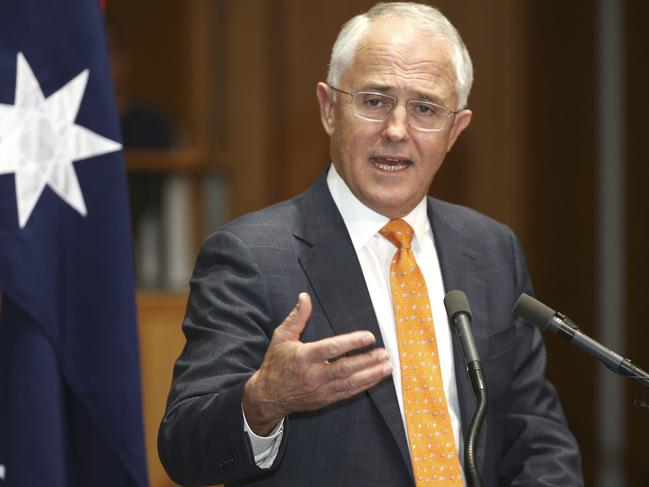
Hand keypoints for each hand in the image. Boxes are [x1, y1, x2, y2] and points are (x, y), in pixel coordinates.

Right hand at [243, 292, 392, 435]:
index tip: (369, 337)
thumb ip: (296, 317)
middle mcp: (314, 375)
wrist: (268, 396)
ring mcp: (321, 389)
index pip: (332, 349)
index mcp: (304, 357)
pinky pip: (348, 393)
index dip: (352, 343)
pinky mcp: (325, 400)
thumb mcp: (281, 337)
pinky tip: (376, 378)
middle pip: (346, 368)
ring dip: (371, 374)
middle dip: (368, 361)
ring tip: (388, 366)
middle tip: (385, 353)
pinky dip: (364, 386)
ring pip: (350, 383)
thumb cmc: (275, 363)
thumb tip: (304, 297)